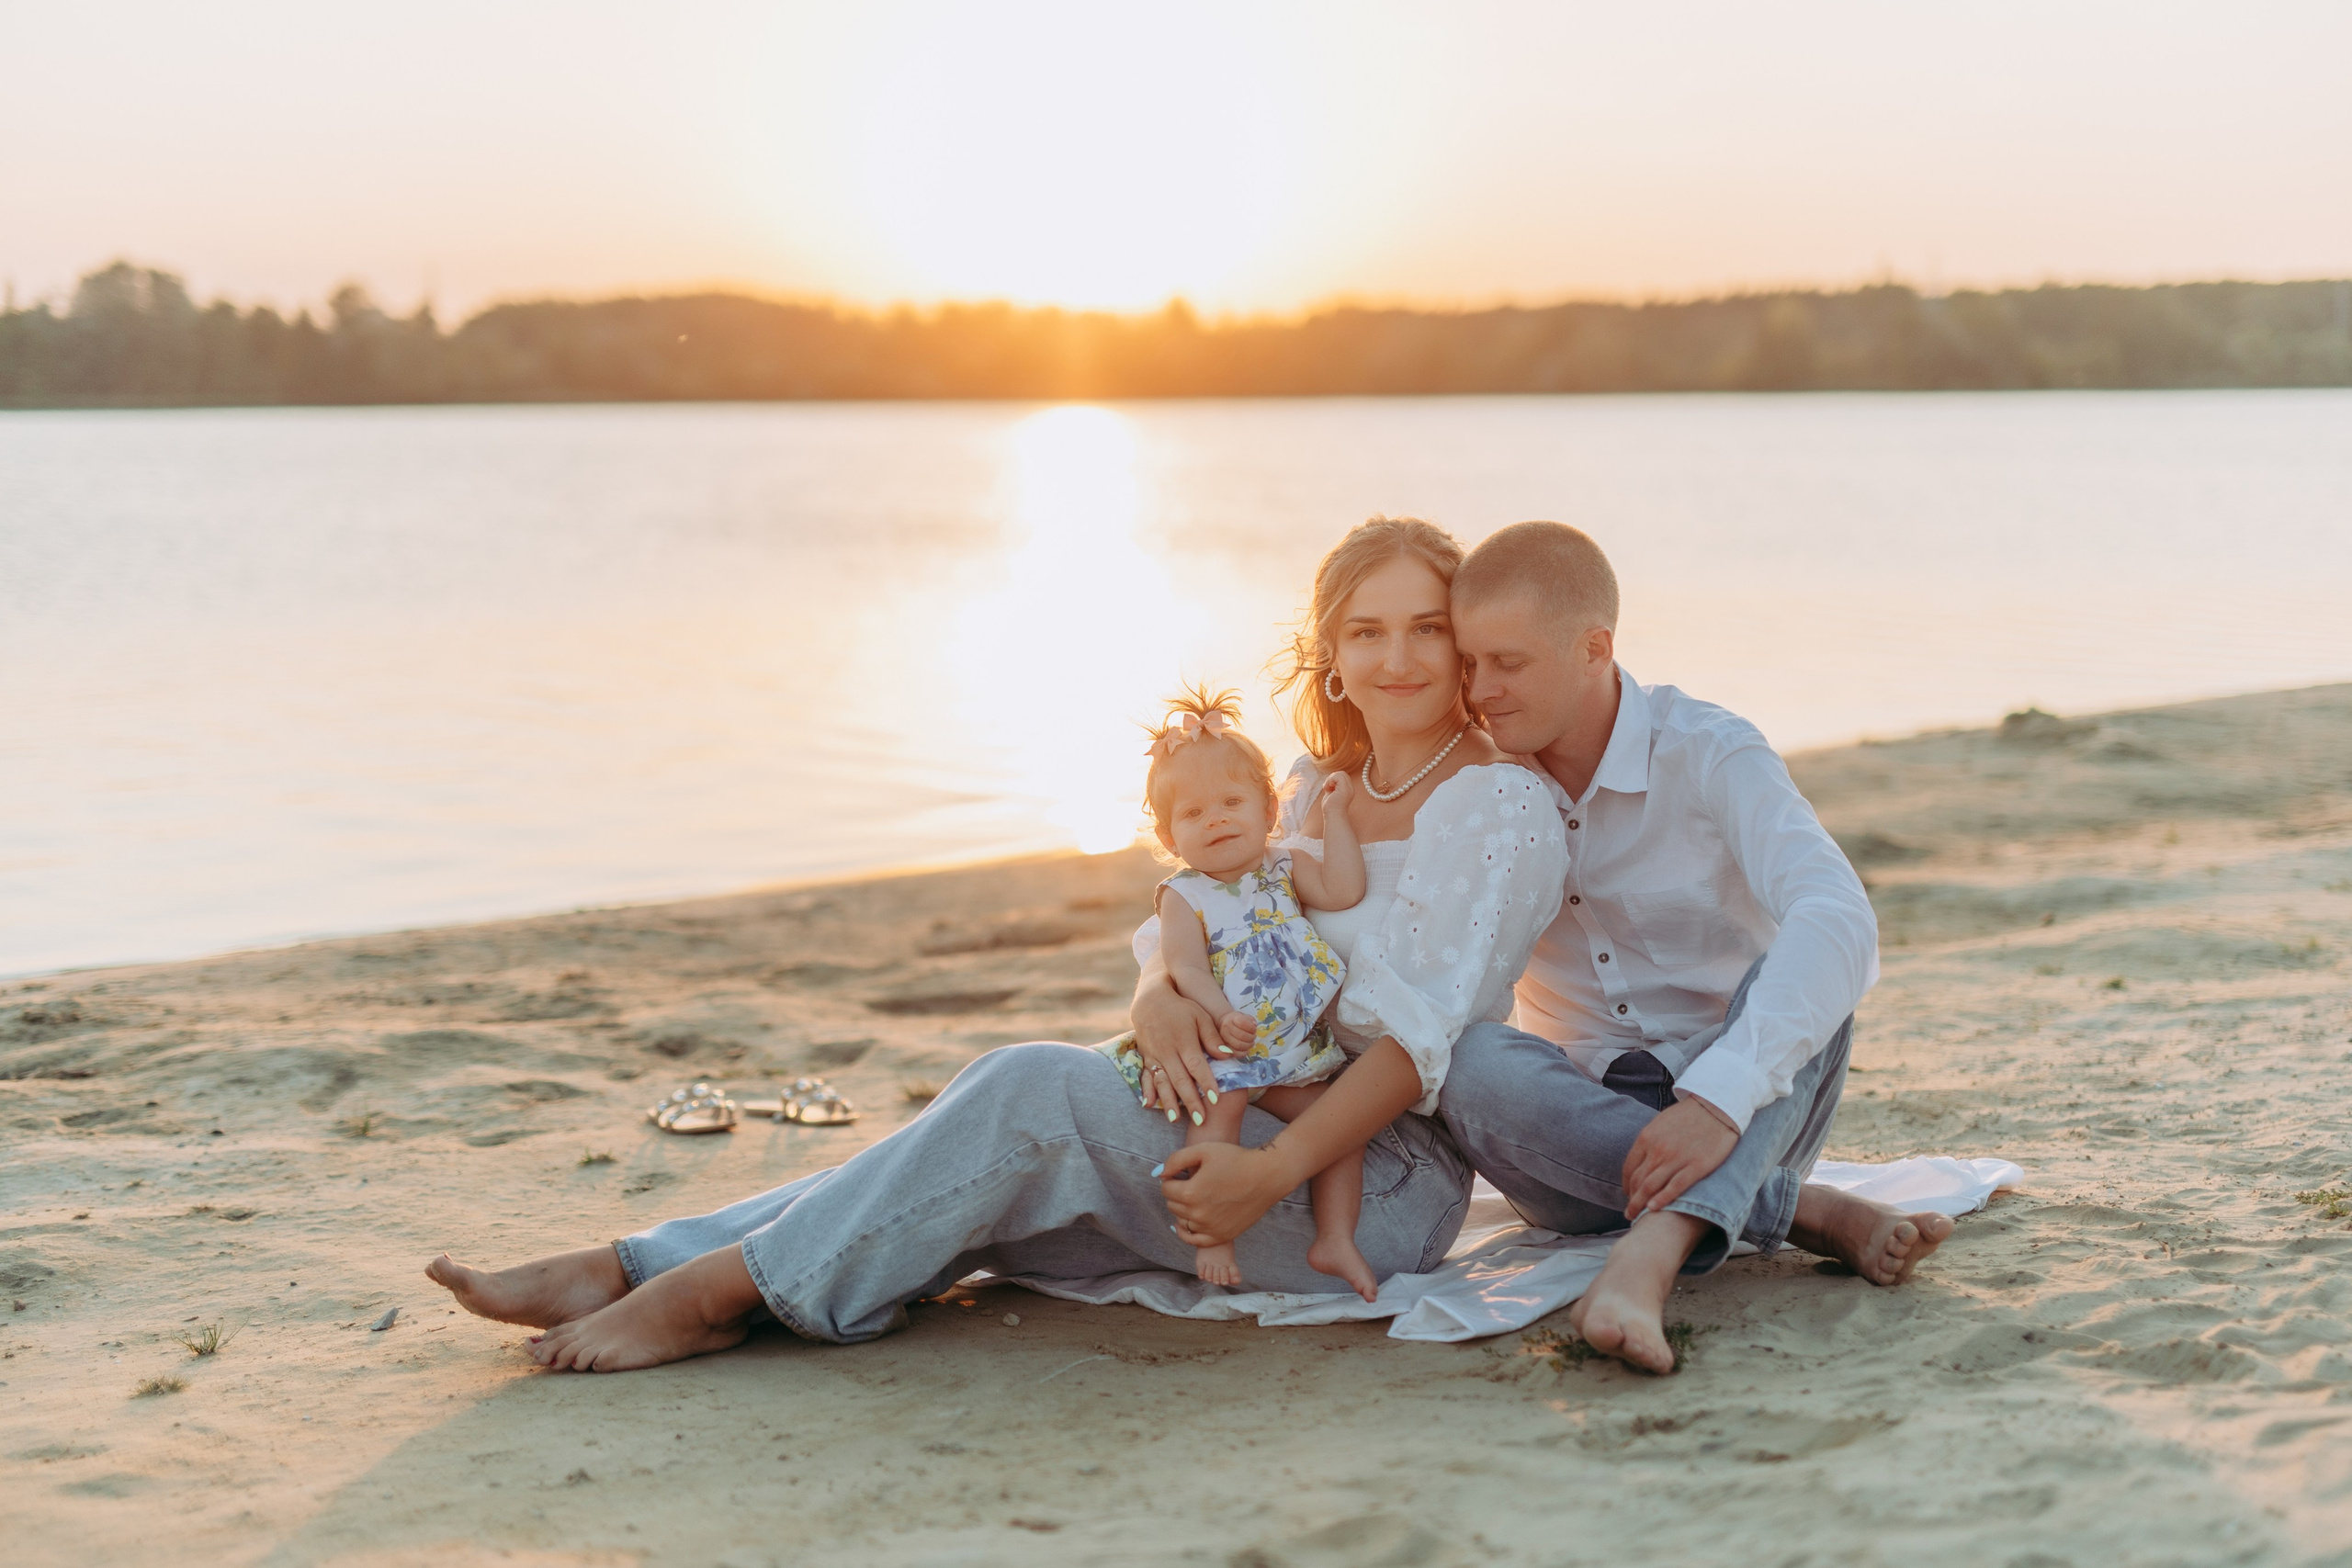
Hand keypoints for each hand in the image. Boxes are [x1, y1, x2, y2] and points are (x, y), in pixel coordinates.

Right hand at [1129, 984, 1224, 1124]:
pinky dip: (1147, 1091)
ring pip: (1162, 1082)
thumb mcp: (1200, 1016)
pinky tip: (1148, 1104)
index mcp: (1184, 1041)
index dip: (1206, 1083)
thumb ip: (1213, 1037)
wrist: (1151, 1000)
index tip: (1216, 1099)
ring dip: (1168, 1101)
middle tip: (1201, 1120)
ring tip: (1175, 1119)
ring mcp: (1154, 1055)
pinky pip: (1145, 1077)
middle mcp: (1168, 1051)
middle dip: (1191, 1101)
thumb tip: (1227, 1055)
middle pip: (1180, 1080)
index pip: (1197, 1066)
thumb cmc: (1181, 1008)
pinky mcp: (1146, 1057)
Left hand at [1159, 1141, 1293, 1246]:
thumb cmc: (1236, 1159)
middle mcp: (1198, 1214)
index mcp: (1190, 1193)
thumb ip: (1176, 1160)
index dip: (1171, 1178)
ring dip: (1183, 1209)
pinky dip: (1186, 1233)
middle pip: (1172, 1205)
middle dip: (1177, 1193)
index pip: (1165, 1188)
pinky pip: (1195, 1241)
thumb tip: (1159, 1174)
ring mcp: (1210, 1228)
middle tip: (1191, 1182)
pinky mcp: (1222, 1236)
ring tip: (1195, 1197)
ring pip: (1182, 1221)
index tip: (1182, 1173)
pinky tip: (1186, 1224)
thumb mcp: (1203, 1150)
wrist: (1267, 1176)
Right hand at [1217, 1011, 1256, 1051]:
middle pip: (1242, 1035)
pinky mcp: (1225, 1047)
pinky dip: (1243, 1053)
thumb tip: (1254, 1025)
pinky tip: (1246, 1050)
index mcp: (1232, 1019)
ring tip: (1251, 1043)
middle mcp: (1226, 1028)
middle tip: (1253, 1037)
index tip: (1254, 1029)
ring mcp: (1224, 1038)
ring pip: (1238, 1045)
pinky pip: (1234, 1053)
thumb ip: (1250, 1020)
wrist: (1225, 1024)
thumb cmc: (1237, 1021)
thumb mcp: (1244, 1016)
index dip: (1251, 1027)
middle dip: (1251, 1037)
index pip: (1242, 1022)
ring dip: (1248, 1045)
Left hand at [1317, 772, 1351, 811]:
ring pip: (1340, 773)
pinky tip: (1328, 788)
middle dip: (1332, 777)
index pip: (1342, 776)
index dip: (1333, 779)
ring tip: (1327, 788)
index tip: (1328, 787)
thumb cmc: (1330, 808)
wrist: (1333, 816)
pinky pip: (1338, 776)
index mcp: (1347, 789)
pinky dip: (1330, 780)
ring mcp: (1349, 788)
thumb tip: (1329, 779)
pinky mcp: (1345, 789)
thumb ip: (1332, 786)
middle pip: (1342, 773)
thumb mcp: (1331, 793)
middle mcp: (1350, 788)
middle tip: (1327, 787)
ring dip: (1330, 779)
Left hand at [1621, 1097, 1738, 1219]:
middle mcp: (1658, 1150)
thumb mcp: (1660, 1123)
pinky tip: (1654, 1209)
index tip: (1628, 1194)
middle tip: (1630, 1211)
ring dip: (1641, 1204)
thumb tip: (1642, 1159)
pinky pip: (1675, 1187)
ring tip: (1637, 1216)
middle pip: (1638, 1181)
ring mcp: (1676, 1159)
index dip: (1626, 1185)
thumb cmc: (1689, 1115)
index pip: (1629, 1168)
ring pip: (1651, 1187)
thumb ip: (1650, 1141)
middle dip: (1632, 1199)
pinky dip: (1662, 1200)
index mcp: (1646, 1138)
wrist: (1716, 1106)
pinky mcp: (1696, 1166)